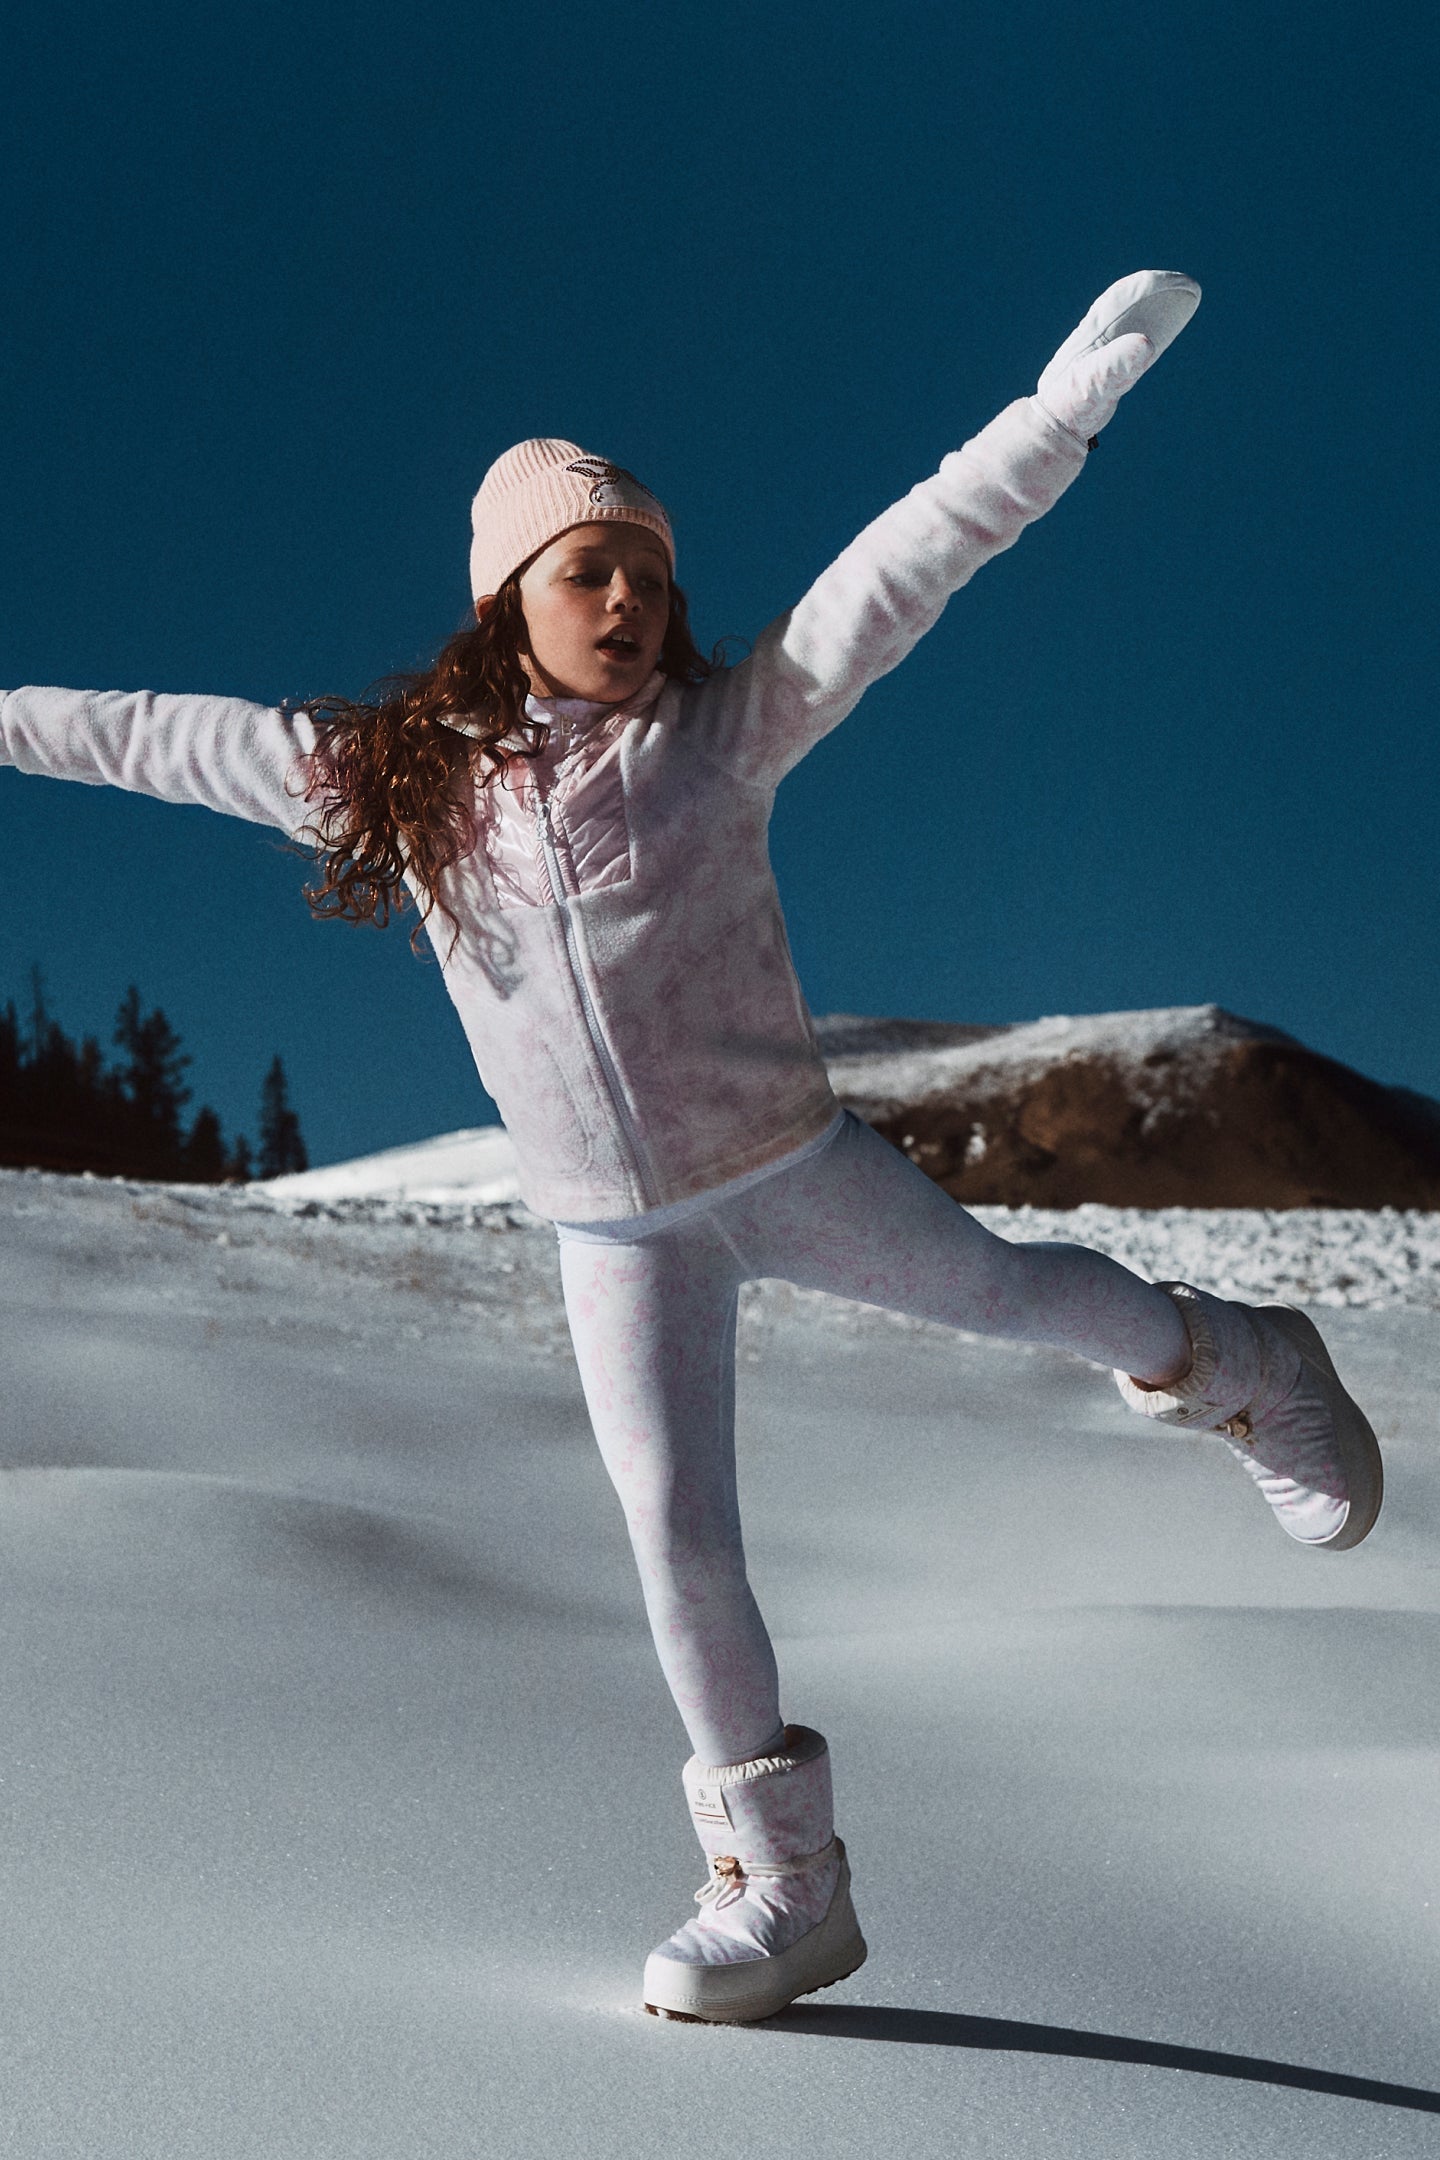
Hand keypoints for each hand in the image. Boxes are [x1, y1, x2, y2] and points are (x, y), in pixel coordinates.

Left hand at [1037, 270, 1200, 445]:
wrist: (1055, 422)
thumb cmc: (1069, 404)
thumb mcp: (1092, 384)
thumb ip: (1115, 365)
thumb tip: (1145, 343)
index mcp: (1092, 333)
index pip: (1121, 299)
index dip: (1150, 288)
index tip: (1181, 285)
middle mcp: (1098, 335)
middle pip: (1129, 303)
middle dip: (1157, 291)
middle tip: (1188, 285)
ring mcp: (1105, 349)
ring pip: (1135, 319)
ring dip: (1159, 307)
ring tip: (1186, 296)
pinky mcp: (1112, 365)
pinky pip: (1136, 340)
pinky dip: (1154, 330)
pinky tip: (1167, 328)